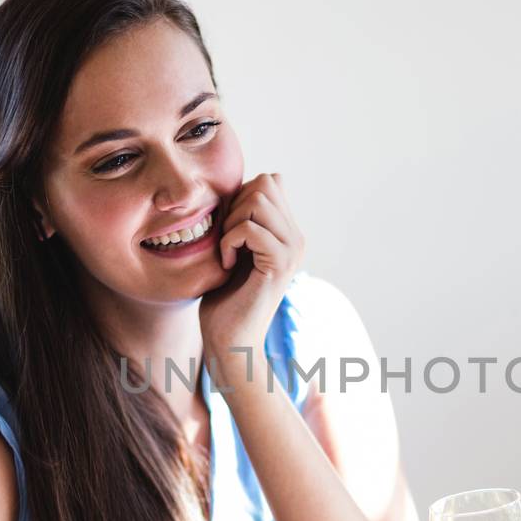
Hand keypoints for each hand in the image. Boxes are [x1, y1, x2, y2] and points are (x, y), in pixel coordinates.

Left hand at [198, 173, 304, 373]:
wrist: (230, 339)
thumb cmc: (224, 297)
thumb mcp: (232, 248)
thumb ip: (241, 218)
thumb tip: (244, 185)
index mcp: (287, 232)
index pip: (270, 181)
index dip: (241, 194)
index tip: (227, 227)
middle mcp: (296, 237)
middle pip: (265, 183)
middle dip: (234, 203)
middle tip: (224, 238)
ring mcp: (292, 249)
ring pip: (258, 199)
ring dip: (231, 221)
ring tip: (226, 249)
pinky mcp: (281, 263)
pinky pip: (249, 228)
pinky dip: (228, 241)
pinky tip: (226, 264)